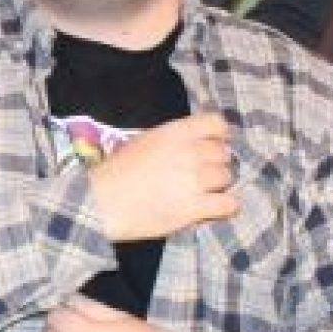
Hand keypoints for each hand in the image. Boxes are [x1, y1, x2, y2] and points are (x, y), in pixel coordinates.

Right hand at [88, 112, 238, 240]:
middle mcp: (190, 152)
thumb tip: (197, 145)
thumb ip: (173, 140)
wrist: (103, 201)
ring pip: (227, 177)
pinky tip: (217, 208)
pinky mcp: (195, 207)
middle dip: (216, 163)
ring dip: (218, 185)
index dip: (219, 135)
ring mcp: (194, 180)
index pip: (216, 123)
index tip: (213, 145)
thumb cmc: (118, 171)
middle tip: (203, 175)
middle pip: (223, 153)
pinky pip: (229, 204)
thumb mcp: (146, 141)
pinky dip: (227, 207)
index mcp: (175, 133)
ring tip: (205, 193)